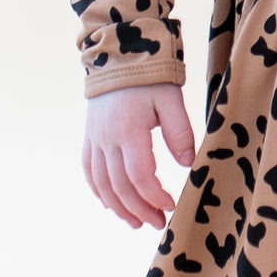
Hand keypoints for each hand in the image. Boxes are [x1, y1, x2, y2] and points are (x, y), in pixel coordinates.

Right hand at [82, 82, 196, 227]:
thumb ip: (180, 132)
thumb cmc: (149, 76)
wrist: (118, 54)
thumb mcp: (171, 99)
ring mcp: (96, 139)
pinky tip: (109, 204)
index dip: (154, 196)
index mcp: (129, 131)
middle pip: (120, 187)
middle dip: (140, 210)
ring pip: (102, 184)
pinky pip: (89, 170)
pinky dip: (98, 191)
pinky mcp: (91, 136)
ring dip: (118, 207)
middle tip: (158, 223)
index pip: (140, 176)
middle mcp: (108, 140)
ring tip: (135, 223)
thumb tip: (186, 164)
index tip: (170, 205)